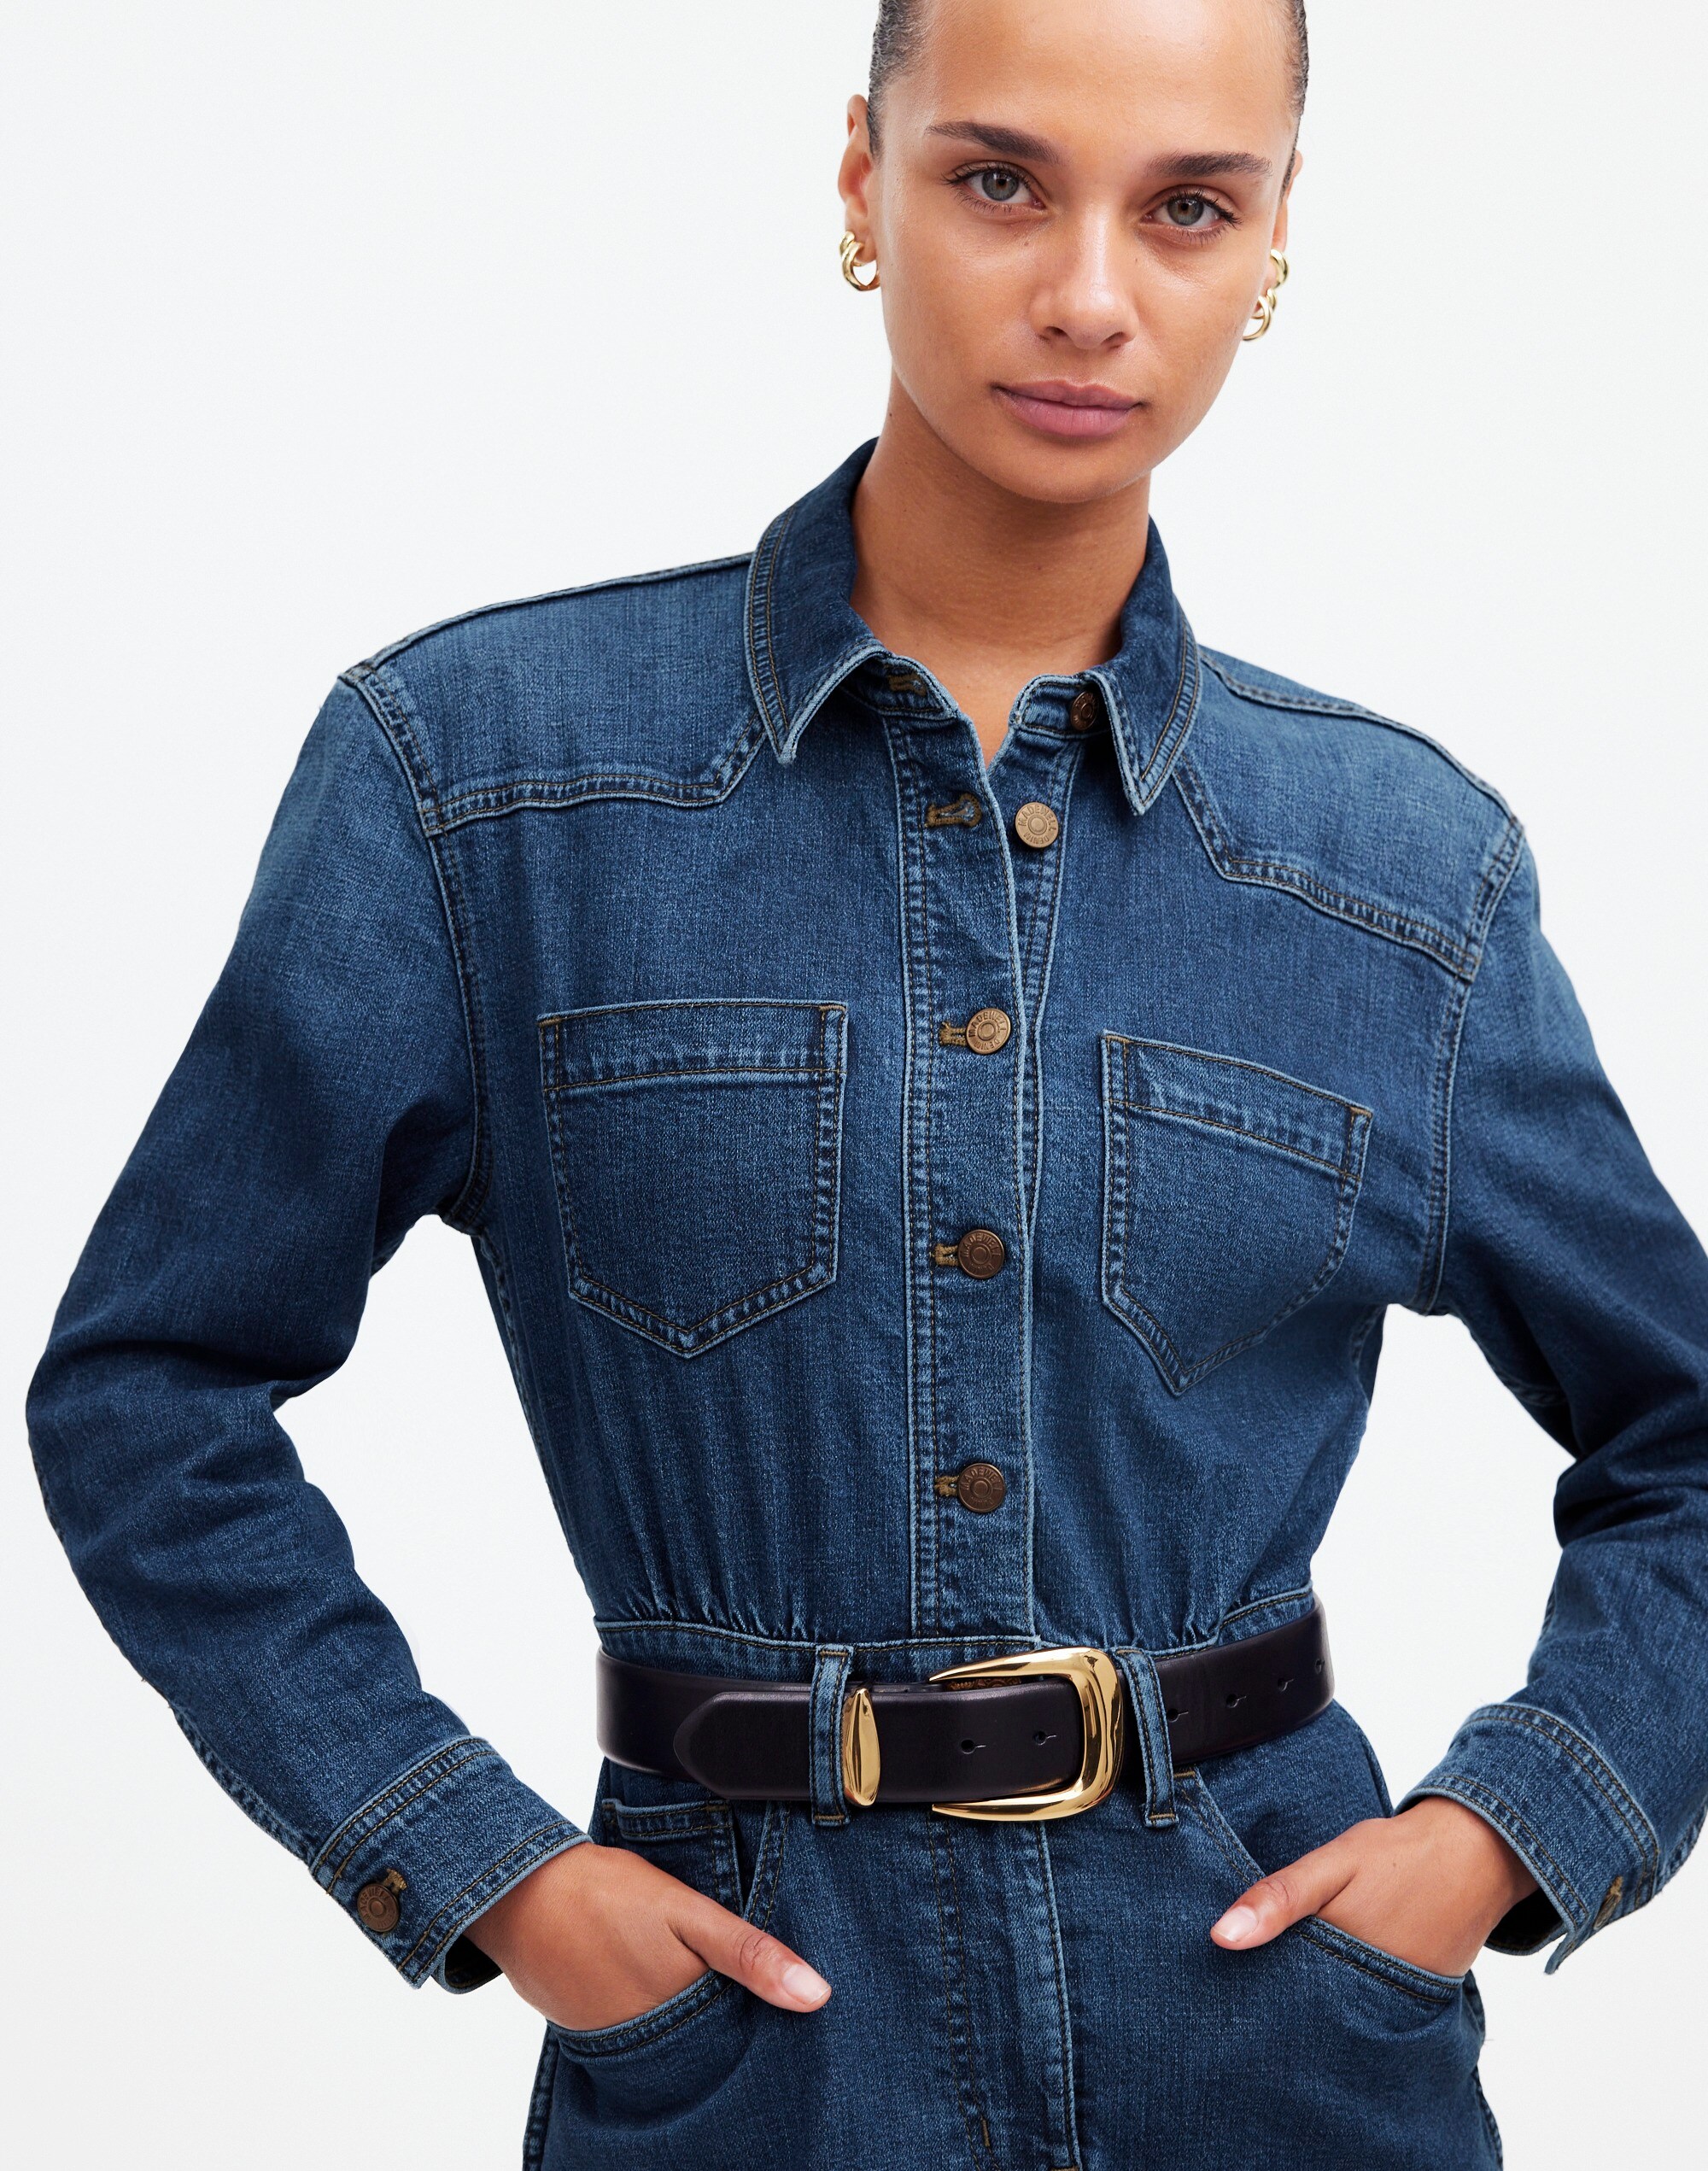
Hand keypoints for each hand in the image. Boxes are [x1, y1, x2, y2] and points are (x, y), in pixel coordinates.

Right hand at [463, 1839, 831, 2031]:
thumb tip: (816, 1996)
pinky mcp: (592, 2034)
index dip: (767, 2010)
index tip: (787, 1994)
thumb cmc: (606, 1896)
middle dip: (726, 2012)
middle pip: (711, 2036)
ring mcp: (620, 2041)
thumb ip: (750, 1954)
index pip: (746, 2028)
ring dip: (685, 2011)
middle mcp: (656, 2041)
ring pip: (674, 2034)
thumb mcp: (688, 1913)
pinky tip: (645, 1974)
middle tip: (720, 1967)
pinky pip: (637, 2032)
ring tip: (678, 1965)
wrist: (518, 1896)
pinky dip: (648, 2010)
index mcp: (687, 2010)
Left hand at [1209, 1797, 1537, 1977]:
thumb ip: (1279, 1898)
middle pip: (1314, 2009)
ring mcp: (1403, 2000)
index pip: (1285, 1994)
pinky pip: (1379, 2006)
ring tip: (1299, 1978)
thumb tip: (1220, 1937)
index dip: (1256, 1986)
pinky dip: (1358, 1992)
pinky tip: (1343, 1972)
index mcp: (1344, 1959)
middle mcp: (1376, 1994)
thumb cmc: (1398, 1854)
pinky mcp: (1423, 1999)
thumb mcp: (1330, 1865)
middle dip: (1288, 1995)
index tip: (1228, 1982)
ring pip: (1346, 2010)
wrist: (1477, 1853)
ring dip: (1324, 1996)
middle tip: (1258, 1983)